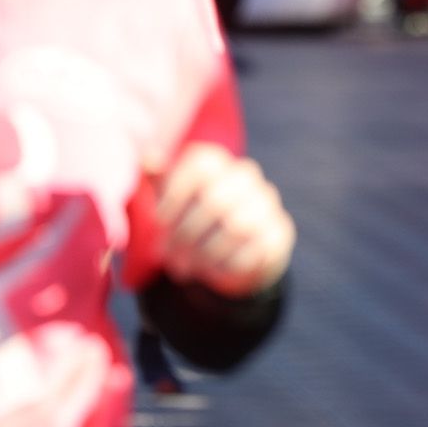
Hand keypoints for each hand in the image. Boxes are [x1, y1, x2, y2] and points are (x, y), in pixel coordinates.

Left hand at [149, 144, 293, 295]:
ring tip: (185, 265)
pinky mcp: (278, 233)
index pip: (199, 168)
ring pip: (236, 227)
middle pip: (215, 201)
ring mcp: (266, 203)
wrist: (237, 245)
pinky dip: (225, 264)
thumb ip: (158, 178)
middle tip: (168, 252)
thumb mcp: (170, 198)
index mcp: (216, 162)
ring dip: (204, 251)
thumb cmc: (193, 218)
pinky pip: (252, 250)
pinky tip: (211, 268)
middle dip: (186, 233)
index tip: (160, 220)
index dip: (175, 196)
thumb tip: (149, 158)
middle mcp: (245, 175)